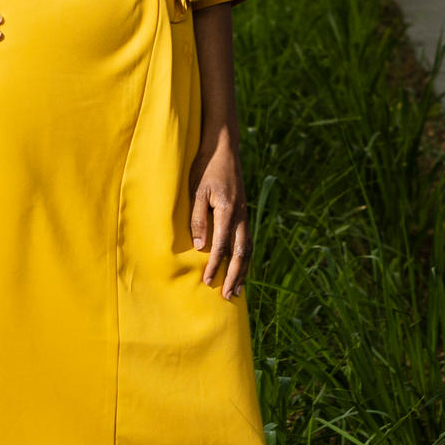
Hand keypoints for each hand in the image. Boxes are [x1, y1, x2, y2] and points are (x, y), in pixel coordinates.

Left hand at [190, 131, 248, 299]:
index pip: (222, 245)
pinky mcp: (244, 213)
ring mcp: (245, 214)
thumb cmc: (205, 168)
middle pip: (241, 253)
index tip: (208, 281)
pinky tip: (241, 269)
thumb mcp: (196, 190)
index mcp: (228, 210)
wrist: (224, 148)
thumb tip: (201, 247)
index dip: (215, 265)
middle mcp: (241, 215)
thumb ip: (198, 218)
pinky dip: (245, 258)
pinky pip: (247, 241)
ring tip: (238, 290)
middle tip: (228, 296)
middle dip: (234, 276)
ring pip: (248, 249)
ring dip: (243, 271)